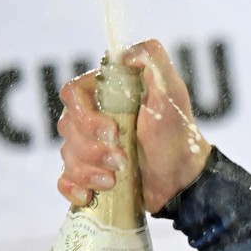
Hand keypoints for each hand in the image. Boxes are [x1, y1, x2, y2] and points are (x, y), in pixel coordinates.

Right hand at [57, 39, 211, 214]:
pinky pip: (65, 182)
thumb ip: (153, 60)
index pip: (72, 94)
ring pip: (68, 156)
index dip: (85, 115)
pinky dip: (74, 189)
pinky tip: (90, 195)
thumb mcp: (172, 92)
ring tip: (117, 177)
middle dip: (94, 148)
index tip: (112, 131)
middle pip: (67, 128)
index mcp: (104, 96)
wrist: (185, 177)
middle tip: (122, 159)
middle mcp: (91, 120)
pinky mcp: (90, 175)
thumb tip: (126, 54)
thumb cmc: (177, 133)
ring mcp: (89, 149)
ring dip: (91, 170)